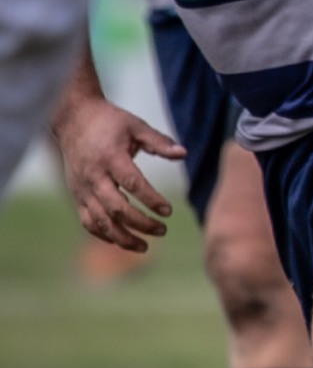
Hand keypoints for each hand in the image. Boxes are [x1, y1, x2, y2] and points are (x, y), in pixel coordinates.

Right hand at [50, 96, 184, 251]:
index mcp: (110, 158)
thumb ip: (159, 142)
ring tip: (145, 246)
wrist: (74, 120)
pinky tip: (123, 241)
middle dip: (140, 223)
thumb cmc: (111, 123)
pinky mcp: (77, 195)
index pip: (132, 183)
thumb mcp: (136, 126)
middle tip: (163, 230)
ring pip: (99, 221)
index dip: (151, 199)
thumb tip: (184, 154)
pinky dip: (104, 235)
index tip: (168, 211)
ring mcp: (82, 189)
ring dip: (122, 237)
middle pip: (115, 208)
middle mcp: (93, 176)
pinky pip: (88, 221)